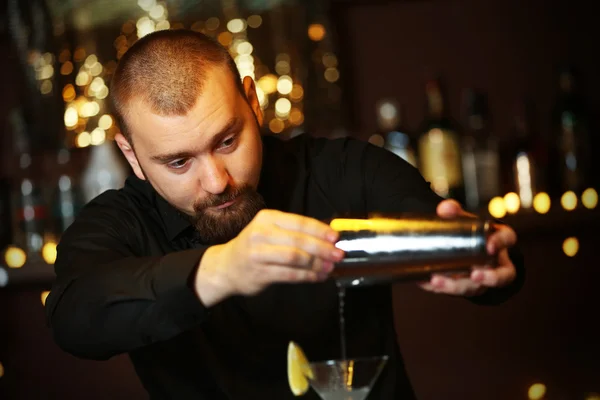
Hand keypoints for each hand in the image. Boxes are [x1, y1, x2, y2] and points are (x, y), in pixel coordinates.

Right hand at [194, 209, 343, 305]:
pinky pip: (289, 274)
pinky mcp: (259, 273)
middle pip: (298, 240)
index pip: (299, 222)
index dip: (320, 230)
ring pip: (295, 258)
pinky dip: (307, 276)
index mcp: (267, 218)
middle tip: (338, 254)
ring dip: (316, 264)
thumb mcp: (270, 231)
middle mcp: (261, 233)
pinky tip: (318, 277)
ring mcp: (258, 253)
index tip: (336, 237)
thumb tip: (327, 237)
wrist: (225, 266)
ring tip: (330, 268)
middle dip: (322, 248)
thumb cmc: (255, 247)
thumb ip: (294, 232)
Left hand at [419, 199, 516, 296]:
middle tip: (474, 275)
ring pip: (476, 288)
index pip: (507, 239)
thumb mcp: (464, 220)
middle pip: (500, 276)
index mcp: (499, 241)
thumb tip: (444, 209)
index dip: (500, 243)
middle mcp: (497, 264)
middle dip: (489, 278)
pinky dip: (438, 288)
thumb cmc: (469, 233)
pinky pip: (455, 292)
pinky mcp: (467, 288)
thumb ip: (454, 212)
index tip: (490, 246)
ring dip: (456, 287)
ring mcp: (482, 280)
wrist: (464, 249)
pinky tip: (424, 282)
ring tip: (437, 280)